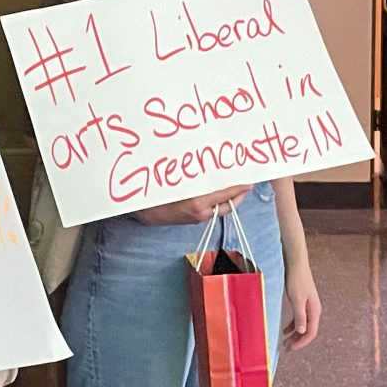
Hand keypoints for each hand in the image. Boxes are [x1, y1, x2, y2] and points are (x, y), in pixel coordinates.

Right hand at [133, 185, 251, 225]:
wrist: (136, 210)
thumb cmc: (152, 192)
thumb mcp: (174, 181)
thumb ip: (196, 176)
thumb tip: (215, 167)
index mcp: (197, 203)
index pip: (227, 194)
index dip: (240, 186)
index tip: (250, 180)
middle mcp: (199, 212)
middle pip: (228, 204)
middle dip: (238, 193)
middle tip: (245, 182)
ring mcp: (195, 217)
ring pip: (220, 207)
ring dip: (227, 196)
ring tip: (233, 183)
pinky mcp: (191, 219)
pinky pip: (210, 209)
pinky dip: (217, 200)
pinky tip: (215, 190)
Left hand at [282, 259, 320, 351]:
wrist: (297, 265)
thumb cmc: (297, 280)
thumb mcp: (297, 299)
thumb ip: (300, 316)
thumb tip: (302, 331)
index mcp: (315, 311)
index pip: (311, 333)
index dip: (302, 342)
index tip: (291, 348)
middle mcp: (314, 311)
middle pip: (308, 331)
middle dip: (298, 341)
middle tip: (287, 348)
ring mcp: (308, 307)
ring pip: (303, 326)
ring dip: (295, 335)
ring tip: (285, 342)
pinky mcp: (302, 303)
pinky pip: (299, 319)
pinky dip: (292, 326)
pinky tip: (284, 330)